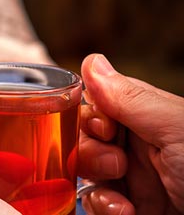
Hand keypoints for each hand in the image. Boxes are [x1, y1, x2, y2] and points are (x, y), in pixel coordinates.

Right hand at [78, 54, 183, 214]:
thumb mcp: (177, 129)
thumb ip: (130, 98)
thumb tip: (92, 62)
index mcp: (155, 119)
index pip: (102, 104)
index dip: (92, 114)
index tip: (103, 127)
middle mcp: (143, 148)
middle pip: (87, 138)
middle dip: (90, 151)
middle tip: (116, 164)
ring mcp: (137, 182)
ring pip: (87, 173)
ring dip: (97, 183)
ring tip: (120, 196)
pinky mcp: (131, 211)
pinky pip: (96, 205)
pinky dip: (102, 208)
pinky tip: (123, 212)